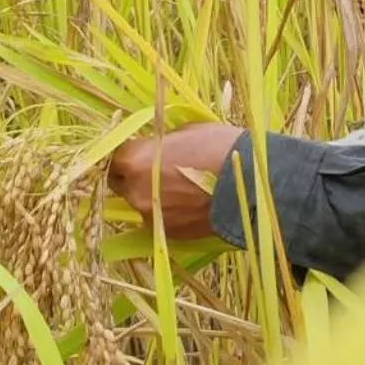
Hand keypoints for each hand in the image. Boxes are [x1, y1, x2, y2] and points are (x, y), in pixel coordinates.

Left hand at [109, 123, 245, 237]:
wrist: (250, 185)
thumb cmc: (220, 148)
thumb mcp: (187, 131)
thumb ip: (162, 142)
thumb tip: (157, 147)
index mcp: (135, 160)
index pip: (114, 158)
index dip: (128, 154)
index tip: (141, 151)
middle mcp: (135, 191)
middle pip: (121, 183)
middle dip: (134, 176)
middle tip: (157, 169)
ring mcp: (151, 215)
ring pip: (141, 203)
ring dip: (152, 195)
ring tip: (181, 187)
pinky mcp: (168, 233)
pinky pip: (159, 218)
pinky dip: (169, 211)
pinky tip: (191, 202)